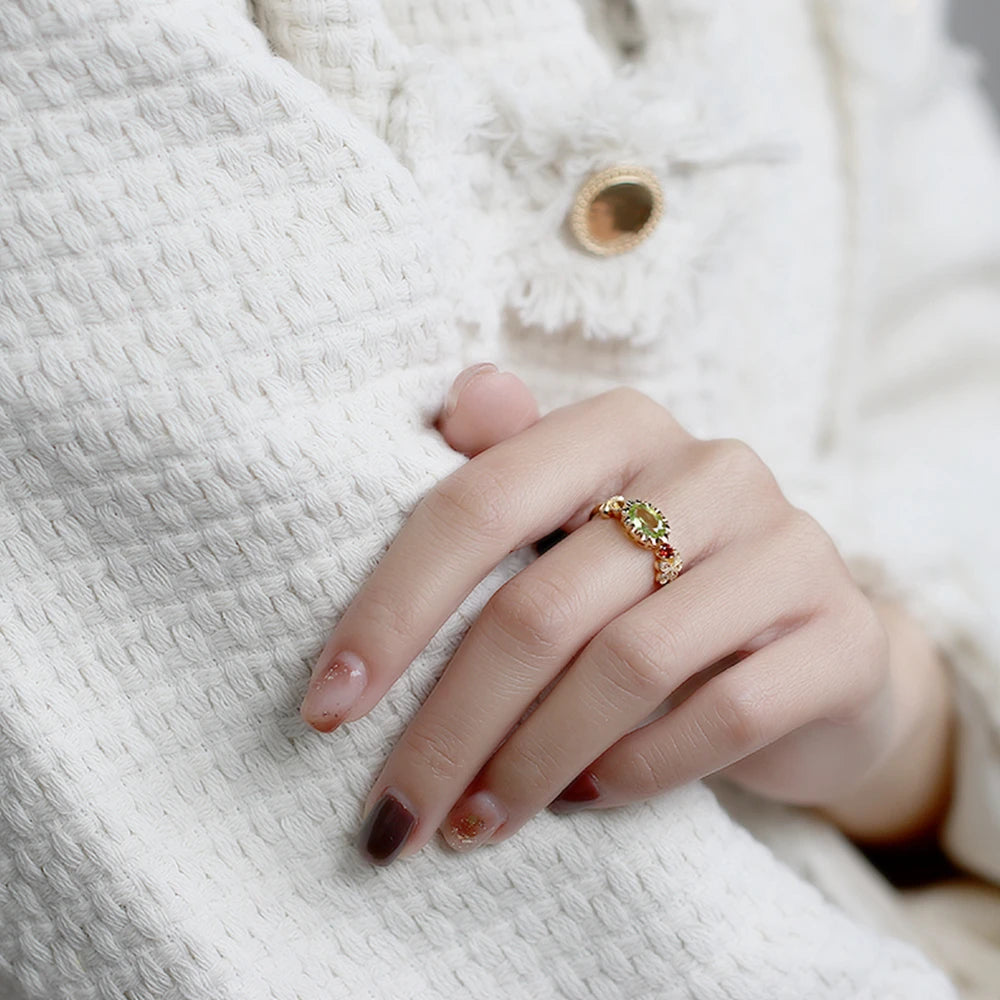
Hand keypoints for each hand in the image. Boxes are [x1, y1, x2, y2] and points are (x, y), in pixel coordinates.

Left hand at [301, 364, 906, 865]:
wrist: (809, 650)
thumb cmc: (656, 588)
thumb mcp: (576, 525)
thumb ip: (509, 471)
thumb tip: (458, 398)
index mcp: (622, 427)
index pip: (480, 500)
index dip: (393, 606)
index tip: (329, 707)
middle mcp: (710, 470)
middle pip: (542, 605)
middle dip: (450, 724)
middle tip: (395, 812)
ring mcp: (788, 550)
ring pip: (626, 666)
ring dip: (531, 762)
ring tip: (475, 821)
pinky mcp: (840, 639)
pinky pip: (722, 715)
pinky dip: (634, 772)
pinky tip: (581, 802)